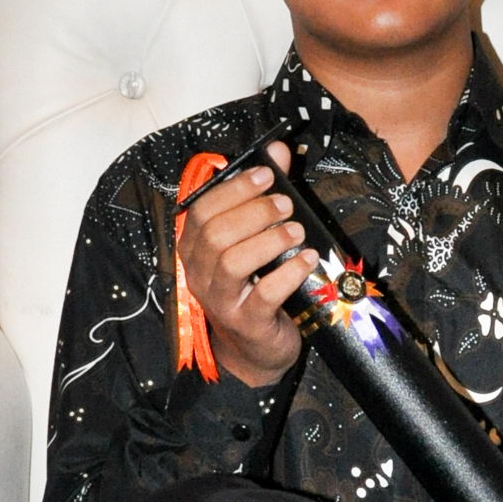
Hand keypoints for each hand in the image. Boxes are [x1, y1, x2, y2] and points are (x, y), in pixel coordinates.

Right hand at [178, 142, 309, 387]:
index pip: (201, 211)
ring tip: (297, 232)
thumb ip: (263, 194)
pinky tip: (307, 260)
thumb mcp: (254, 240)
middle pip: (215, 234)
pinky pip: (264, 295)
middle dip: (254, 212)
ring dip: (269, 240)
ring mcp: (221, 301)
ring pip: (232, 262)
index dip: (234, 189)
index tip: (267, 175)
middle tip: (287, 205)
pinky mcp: (248, 323)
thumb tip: (278, 151)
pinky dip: (288, 273)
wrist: (256, 350)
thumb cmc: (254, 286)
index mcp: (195, 249)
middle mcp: (200, 274)